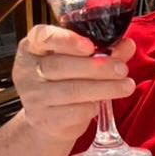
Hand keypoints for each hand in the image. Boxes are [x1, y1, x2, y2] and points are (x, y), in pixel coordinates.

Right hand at [13, 25, 136, 145]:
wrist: (50, 119)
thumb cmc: (65, 81)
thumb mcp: (80, 60)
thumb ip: (104, 50)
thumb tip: (127, 45)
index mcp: (33, 47)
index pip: (43, 36)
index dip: (67, 40)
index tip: (90, 46)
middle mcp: (27, 71)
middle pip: (61, 66)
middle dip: (98, 67)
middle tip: (122, 69)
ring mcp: (33, 97)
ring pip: (72, 90)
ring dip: (105, 88)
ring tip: (127, 86)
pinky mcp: (44, 119)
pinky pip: (75, 111)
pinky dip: (93, 106)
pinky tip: (101, 103)